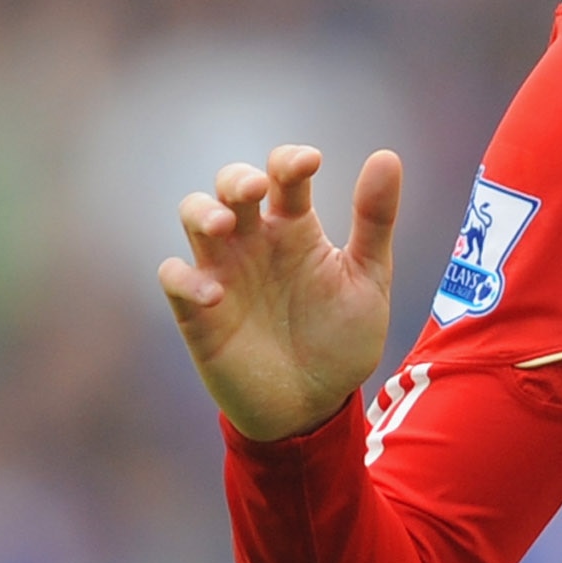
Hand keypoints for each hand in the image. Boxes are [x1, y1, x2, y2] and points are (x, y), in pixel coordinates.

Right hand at [158, 145, 403, 441]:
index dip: (289, 160)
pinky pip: (175, 276)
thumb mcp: (368, 280)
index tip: (309, 163)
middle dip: (237, 178)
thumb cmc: (341, 340)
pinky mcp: (198, 311)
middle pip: (229, 185)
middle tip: (256, 190)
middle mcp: (256, 242)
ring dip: (203, 212)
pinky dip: (186, 277)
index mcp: (296, 228)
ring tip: (226, 226)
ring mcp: (224, 272)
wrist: (316, 406)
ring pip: (194, 216)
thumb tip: (387, 156)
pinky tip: (216, 296)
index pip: (284, 175)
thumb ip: (375, 221)